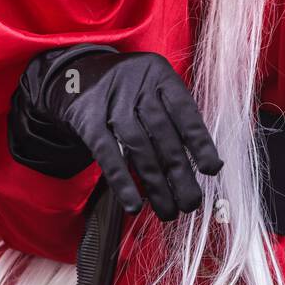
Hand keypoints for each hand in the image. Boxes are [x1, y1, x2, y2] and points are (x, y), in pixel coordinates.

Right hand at [43, 50, 221, 219]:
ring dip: (156, 184)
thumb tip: (207, 163)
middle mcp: (137, 85)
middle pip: (164, 134)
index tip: (212, 170)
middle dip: (180, 174)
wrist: (72, 73)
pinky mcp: (86, 119)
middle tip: (191, 203)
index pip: (185, 112)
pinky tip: (134, 204)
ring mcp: (110, 101)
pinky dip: (122, 181)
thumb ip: (176, 117)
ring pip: (139, 147)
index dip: (200, 143)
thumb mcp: (152, 87)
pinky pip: (107, 154)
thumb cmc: (126, 89)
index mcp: (160, 76)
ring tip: (169, 211)